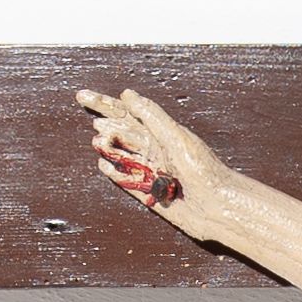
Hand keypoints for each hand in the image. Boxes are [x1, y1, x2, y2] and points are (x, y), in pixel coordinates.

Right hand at [77, 86, 227, 240]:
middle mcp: (155, 149)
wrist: (218, 207)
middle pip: (122, 133)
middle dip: (106, 125)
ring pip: (122, 156)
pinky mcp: (149, 193)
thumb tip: (127, 95)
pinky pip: (126, 181)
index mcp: (162, 133)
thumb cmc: (204, 170)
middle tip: (96, 124)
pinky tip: (104, 166)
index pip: (127, 113)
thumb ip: (151, 116)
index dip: (104, 104)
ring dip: (109, 148)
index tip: (82, 96)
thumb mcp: (176, 137)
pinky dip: (115, 173)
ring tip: (99, 142)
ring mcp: (151, 171)